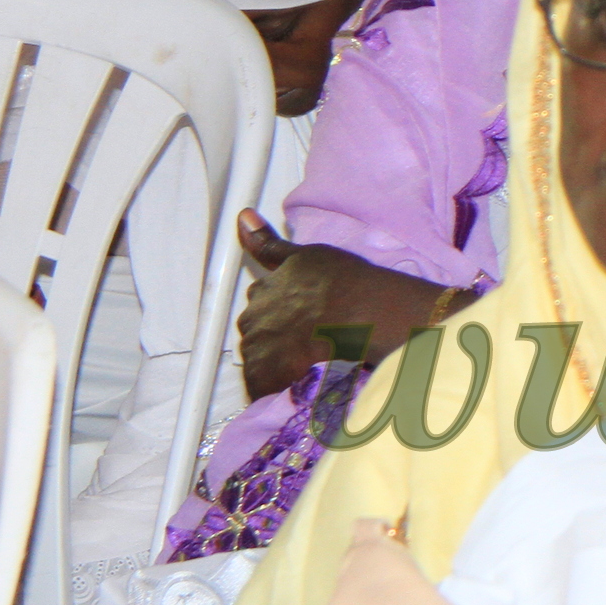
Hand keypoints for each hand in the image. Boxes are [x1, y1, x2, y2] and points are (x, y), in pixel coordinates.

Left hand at [235, 212, 465, 400]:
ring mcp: (258, 350)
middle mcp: (253, 318)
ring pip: (262, 358)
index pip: (262, 301)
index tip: (305, 313)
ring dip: (280, 361)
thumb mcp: (308, 255)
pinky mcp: (265, 378)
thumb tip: (241, 217)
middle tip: (312, 338)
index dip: (285, 308)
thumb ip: (269, 243)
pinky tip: (303, 382)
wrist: (364, 317)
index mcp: (263, 290)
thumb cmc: (345, 284)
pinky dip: (279, 387)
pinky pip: (264, 387)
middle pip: (260, 329)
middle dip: (279, 334)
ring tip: (313, 362)